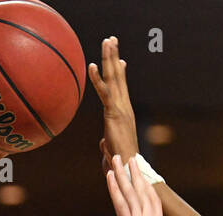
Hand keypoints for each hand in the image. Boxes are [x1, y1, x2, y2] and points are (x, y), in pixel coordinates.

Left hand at [88, 36, 139, 174]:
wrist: (129, 168)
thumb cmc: (120, 162)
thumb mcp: (111, 148)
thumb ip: (106, 142)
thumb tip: (102, 144)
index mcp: (124, 112)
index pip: (121, 88)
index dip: (120, 72)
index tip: (120, 59)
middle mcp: (124, 106)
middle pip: (118, 76)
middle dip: (114, 56)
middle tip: (112, 39)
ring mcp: (120, 108)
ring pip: (114, 78)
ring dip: (110, 58)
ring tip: (108, 41)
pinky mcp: (114, 113)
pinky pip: (104, 92)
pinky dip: (98, 78)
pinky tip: (93, 64)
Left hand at [106, 154, 181, 215]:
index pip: (152, 197)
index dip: (145, 183)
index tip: (141, 172)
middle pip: (141, 189)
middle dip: (133, 172)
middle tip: (127, 157)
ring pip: (129, 191)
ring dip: (121, 174)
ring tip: (115, 159)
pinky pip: (120, 203)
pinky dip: (114, 188)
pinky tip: (109, 176)